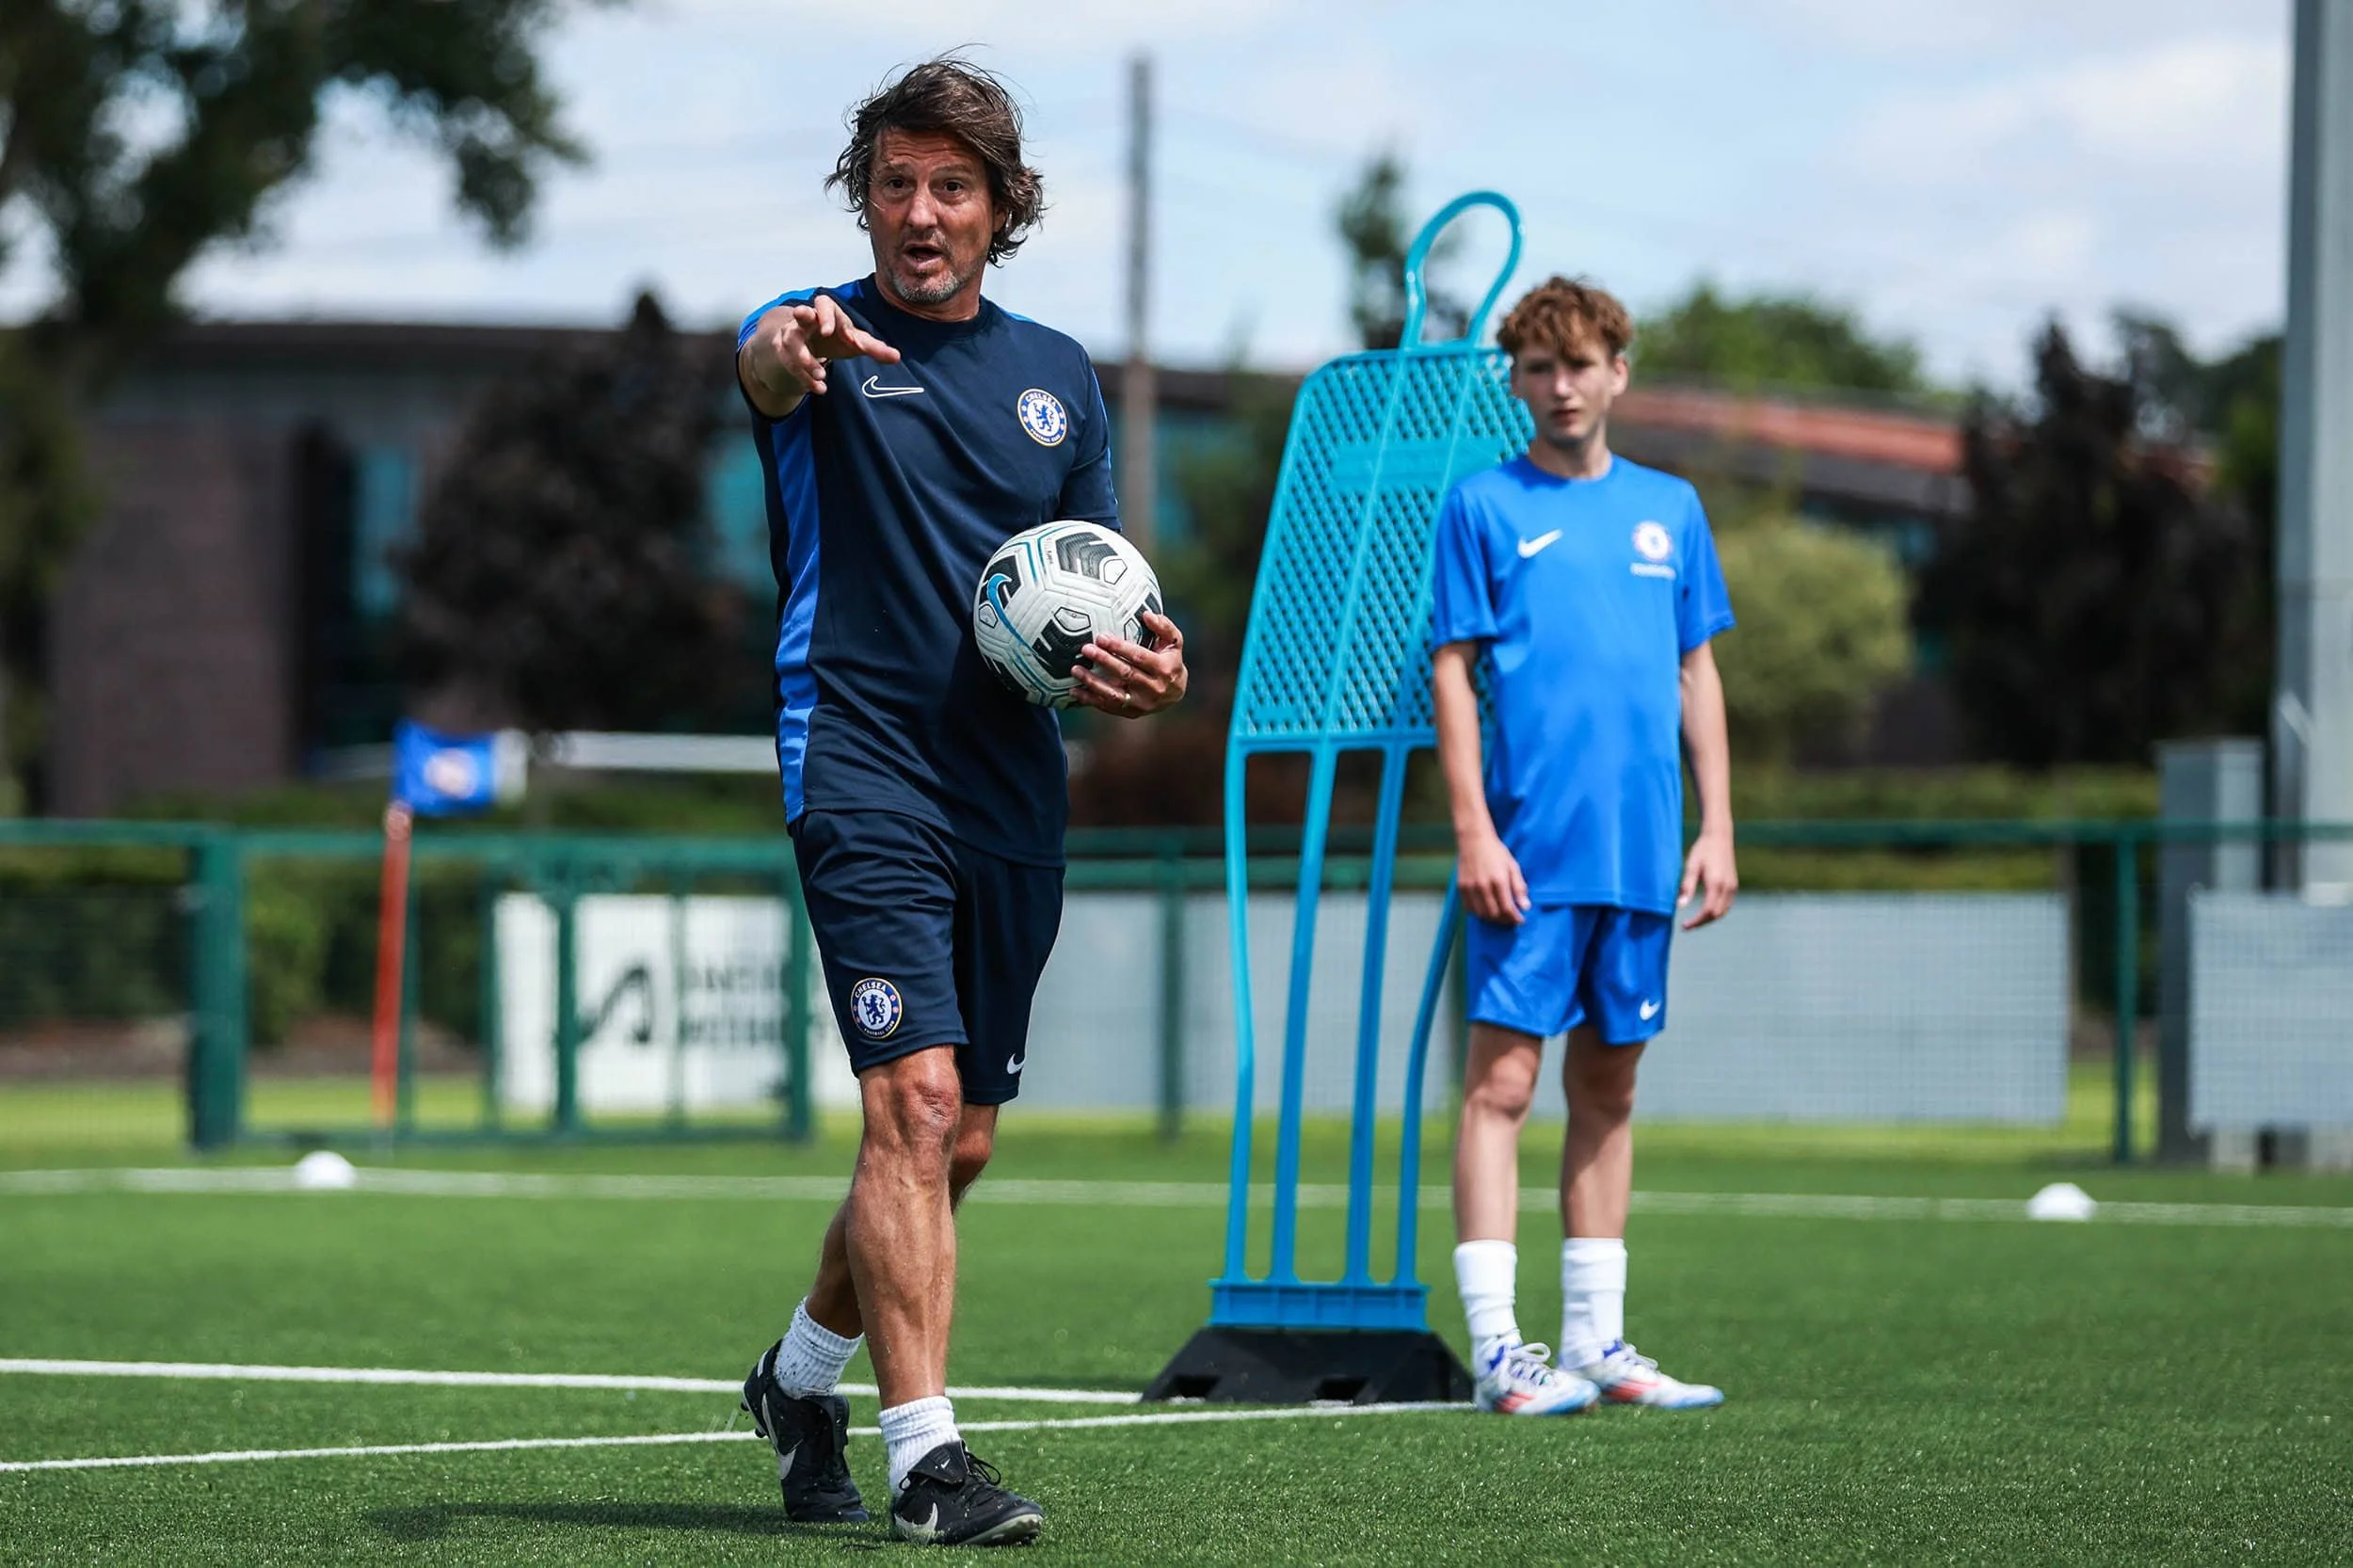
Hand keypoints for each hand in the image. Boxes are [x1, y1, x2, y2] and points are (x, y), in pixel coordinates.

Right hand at [745, 295, 898, 404]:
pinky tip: (819, 387)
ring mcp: (792, 332)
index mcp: (827, 312)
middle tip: (804, 323)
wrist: (810, 341)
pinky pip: (789, 361)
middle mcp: (807, 319)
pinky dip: (804, 376)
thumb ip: (874, 348)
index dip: (824, 316)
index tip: (826, 331)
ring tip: (822, 376)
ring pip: (792, 342)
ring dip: (805, 360)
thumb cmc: (837, 337)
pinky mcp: (784, 349)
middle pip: (800, 314)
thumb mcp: (855, 341)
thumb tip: (897, 357)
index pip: (824, 305)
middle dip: (801, 319)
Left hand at [1070, 610, 1187, 718]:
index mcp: (1164, 669)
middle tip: (1086, 649)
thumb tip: (1146, 614)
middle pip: (1125, 674)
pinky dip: (1089, 699)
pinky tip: (1074, 691)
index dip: (1120, 647)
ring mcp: (1142, 703)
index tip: (1102, 637)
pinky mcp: (1131, 713)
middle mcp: (1154, 688)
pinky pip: (1108, 707)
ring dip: (1092, 682)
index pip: (1139, 657)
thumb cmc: (1170, 660)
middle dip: (1104, 660)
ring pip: (1114, 694)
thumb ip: (1163, 627)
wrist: (1176, 692)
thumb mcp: (1173, 642)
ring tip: (1075, 669)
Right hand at [1458, 831, 1528, 925]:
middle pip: (1495, 914)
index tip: (1521, 920)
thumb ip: (1519, 887)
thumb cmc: (1496, 852)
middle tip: (1511, 919)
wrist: (1474, 840)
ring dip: (1493, 919)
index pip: (1508, 908)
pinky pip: (1469, 909)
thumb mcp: (1513, 866)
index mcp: (1499, 880)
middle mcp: (1483, 886)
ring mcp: (1470, 888)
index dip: (1515, 918)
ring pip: (1482, 914)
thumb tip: (1525, 906)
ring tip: (1500, 916)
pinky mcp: (1461, 888)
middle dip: (1505, 920)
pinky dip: (1479, 913)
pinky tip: (1486, 910)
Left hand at [1679, 829, 1737, 929]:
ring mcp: (1732, 887)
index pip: (1707, 911)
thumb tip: (1680, 906)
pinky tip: (1705, 910)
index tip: (1684, 926)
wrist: (1719, 837)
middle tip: (1687, 926)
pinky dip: (1716, 911)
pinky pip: (1727, 905)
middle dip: (1702, 923)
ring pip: (1723, 911)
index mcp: (1716, 884)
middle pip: (1716, 914)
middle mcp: (1727, 887)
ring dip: (1709, 918)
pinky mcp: (1733, 885)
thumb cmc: (1702, 850)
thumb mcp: (1691, 867)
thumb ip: (1686, 887)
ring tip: (1694, 920)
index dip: (1696, 922)